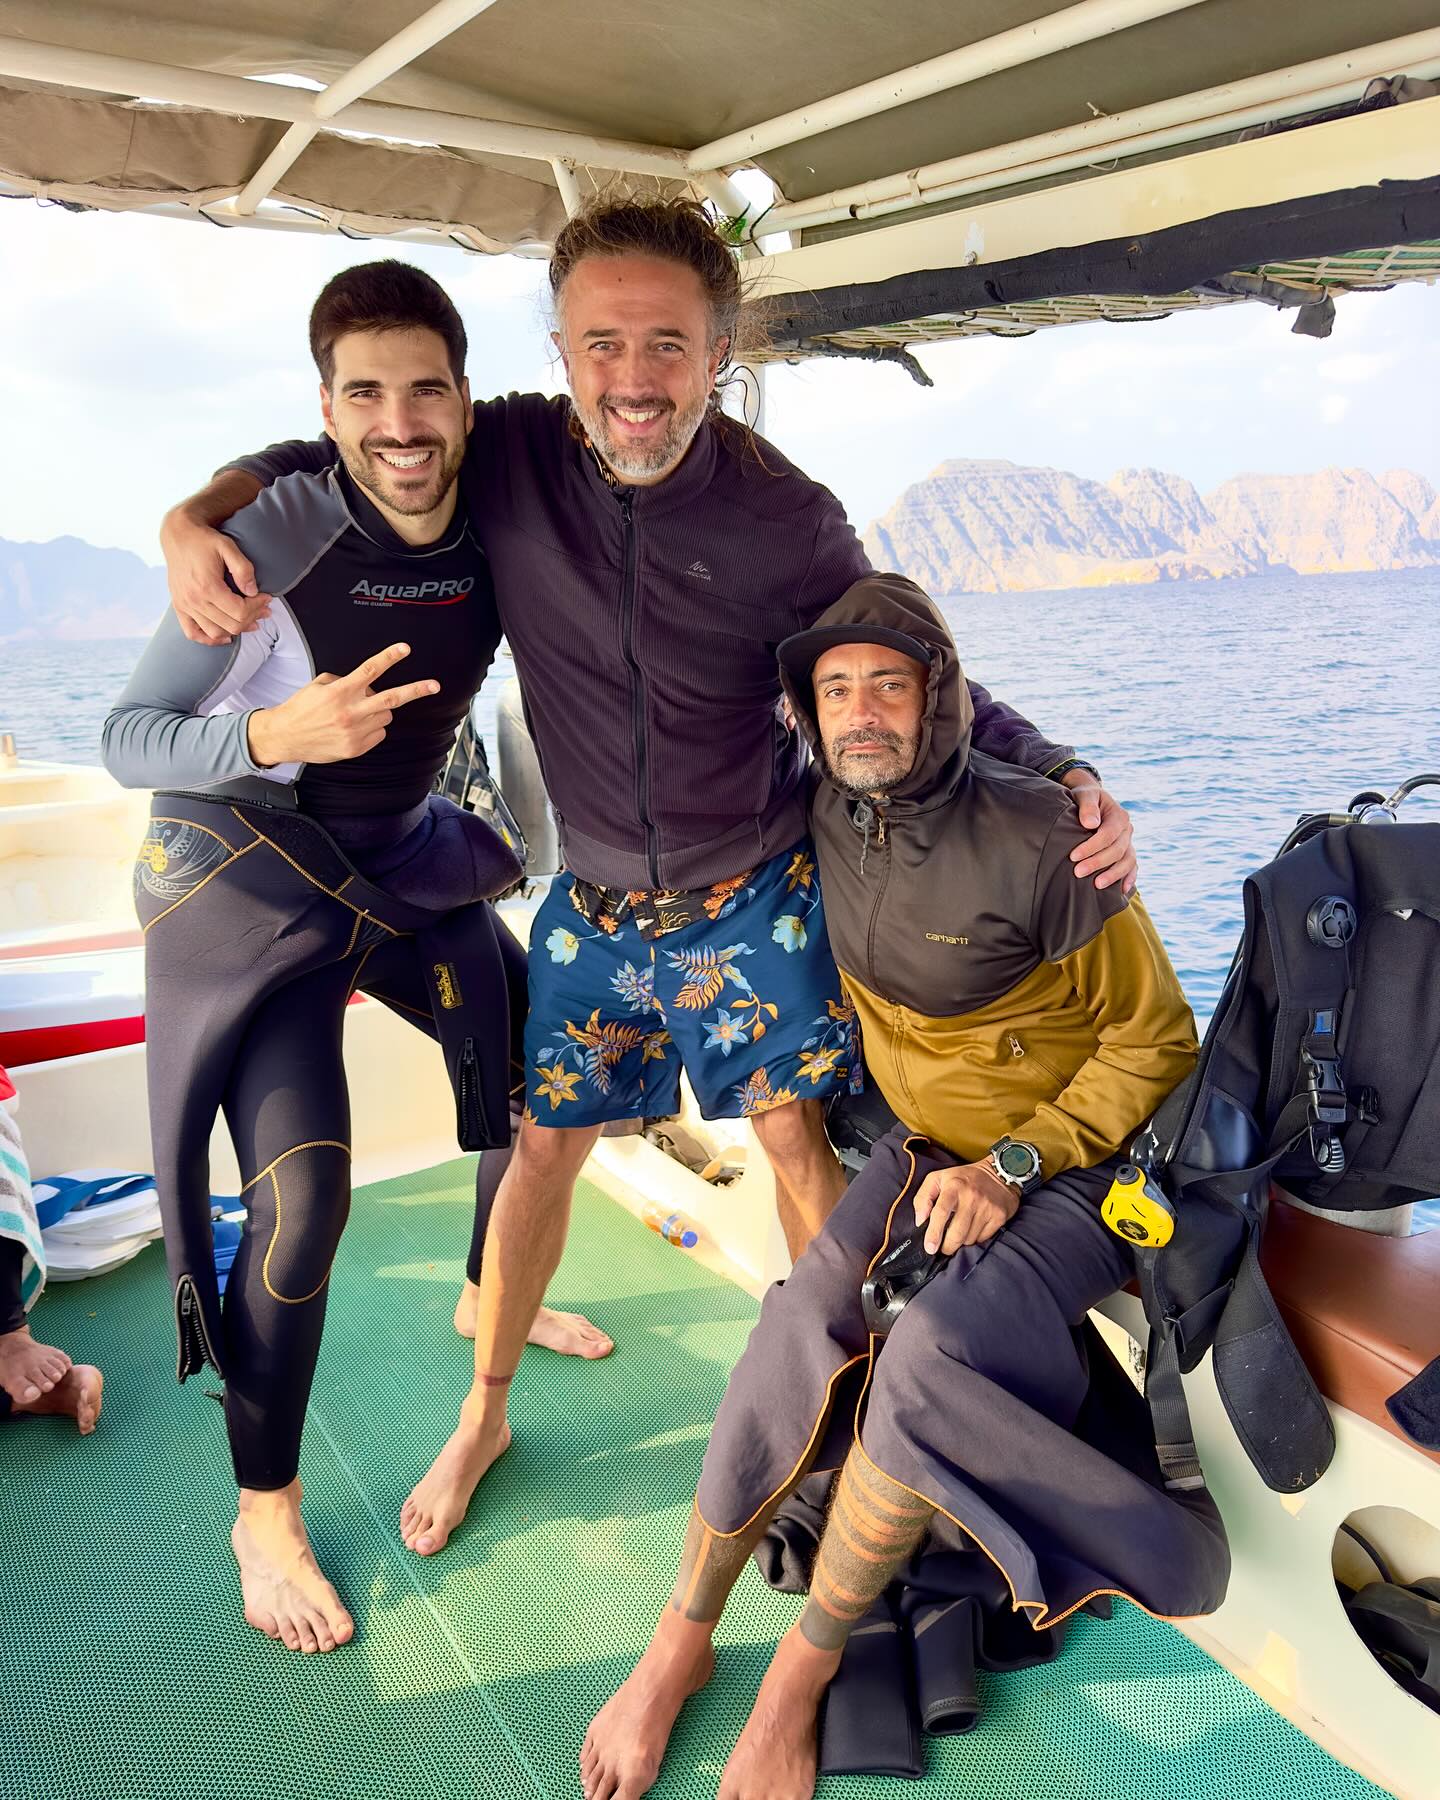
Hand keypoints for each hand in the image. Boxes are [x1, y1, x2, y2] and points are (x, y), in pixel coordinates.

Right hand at [161, 507, 271, 645]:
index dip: (258, 607)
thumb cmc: (205, 540)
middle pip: (231, 625)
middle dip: (252, 618)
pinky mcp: (179, 607)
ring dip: (236, 630)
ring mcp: (184, 605)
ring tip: (251, 620)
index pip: (240, 611)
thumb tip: (253, 591)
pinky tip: (226, 636)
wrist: (178, 535)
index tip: (267, 597)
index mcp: (207, 586)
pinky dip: (210, 639)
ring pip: (216, 632)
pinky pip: (193, 633)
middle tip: (264, 608)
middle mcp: (194, 600)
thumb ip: (243, 569)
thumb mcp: (228, 547)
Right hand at [247, 643, 438, 767]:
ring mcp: (355, 732)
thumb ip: (344, 681)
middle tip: (434, 685)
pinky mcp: (356, 747)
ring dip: (379, 710)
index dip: (389, 657)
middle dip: (416, 690)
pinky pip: (378, 733)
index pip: (370, 670)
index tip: (405, 649)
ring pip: (385, 716)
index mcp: (340, 692)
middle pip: (391, 699)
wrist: (285, 737)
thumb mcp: (318, 685)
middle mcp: (350, 712)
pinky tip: (354, 727)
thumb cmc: (301, 709)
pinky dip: (372, 727)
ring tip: (359, 711)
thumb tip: (365, 684)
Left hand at [912, 1161, 1018, 1254]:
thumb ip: (923, 1198)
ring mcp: (987, 1208)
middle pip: (957, 1233)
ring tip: (959, 1231)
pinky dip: (974, 1239)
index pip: (941, 1213)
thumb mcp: (937, 1179)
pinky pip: (982, 1239)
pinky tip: (973, 1228)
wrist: (998, 1174)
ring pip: (969, 1239)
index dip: (934, 1233)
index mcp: (953, 1187)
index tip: (930, 1248)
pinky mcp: (999, 1217)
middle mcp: (972, 1197)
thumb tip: (920, 1221)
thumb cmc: (963, 1179)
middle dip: (947, 1246)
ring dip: (961, 1241)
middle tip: (943, 1248)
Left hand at [1062, 773, 1136, 893]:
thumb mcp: (1085, 794)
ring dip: (1114, 875)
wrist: (1091, 799)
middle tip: (1078, 873)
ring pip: (1128, 861)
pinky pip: (1132, 866)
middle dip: (1098, 863)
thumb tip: (1090, 824)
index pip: (1108, 834)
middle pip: (1117, 850)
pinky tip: (1122, 891)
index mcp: (1119, 816)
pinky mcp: (1126, 851)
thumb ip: (1087, 806)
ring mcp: (1128, 842)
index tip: (1073, 857)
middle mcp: (1127, 830)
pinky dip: (1129, 878)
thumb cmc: (1085, 797)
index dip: (1091, 847)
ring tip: (1097, 886)